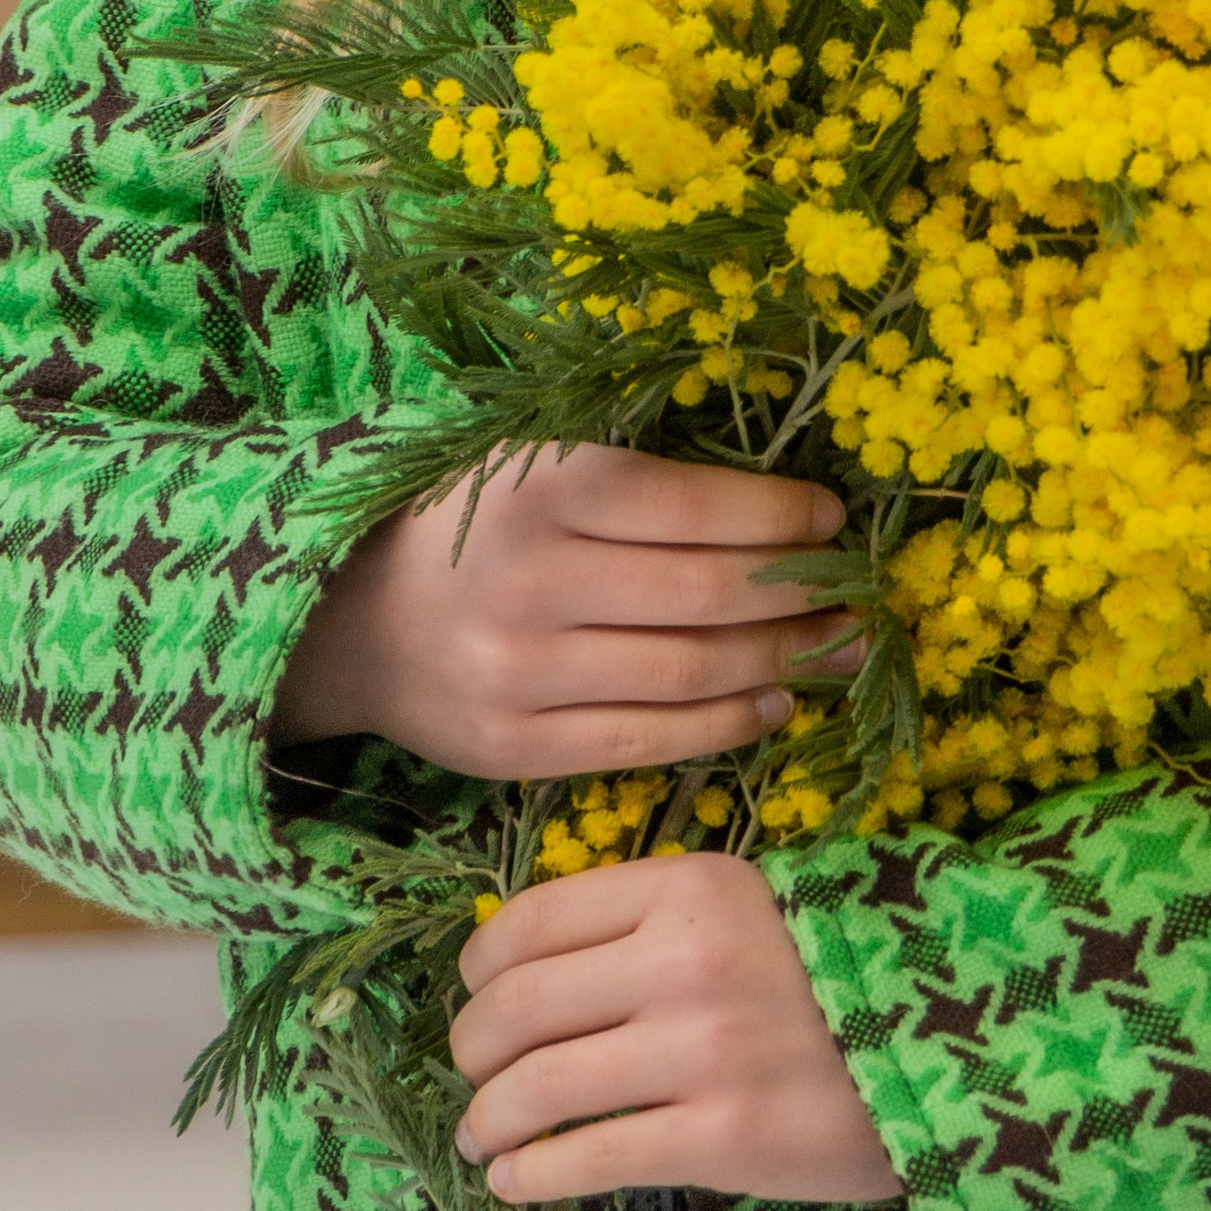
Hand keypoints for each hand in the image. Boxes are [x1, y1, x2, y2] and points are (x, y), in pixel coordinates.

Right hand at [269, 446, 861, 779]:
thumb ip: (642, 478)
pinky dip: (725, 727)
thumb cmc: (477, 524)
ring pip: (687, 675)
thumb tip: (788, 508)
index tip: (832, 518)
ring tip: (838, 649)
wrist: (352, 622)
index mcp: (542, 488)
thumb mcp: (540, 461)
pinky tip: (774, 704)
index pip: (694, 508)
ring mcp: (520, 675)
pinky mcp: (515, 750)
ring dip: (781, 664)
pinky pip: (647, 742)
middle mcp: (530, 582)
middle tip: (859, 591)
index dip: (781, 517)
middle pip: (705, 597)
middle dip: (800, 596)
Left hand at [451, 851, 902, 1204]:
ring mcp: (702, 1048)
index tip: (474, 995)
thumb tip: (527, 962)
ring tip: (482, 1137)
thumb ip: (652, 920)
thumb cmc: (832, 974)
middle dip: (470, 1049)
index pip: (533, 918)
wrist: (945, 1045)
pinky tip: (516, 1181)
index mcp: (690, 886)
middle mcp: (686, 957)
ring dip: (487, 1119)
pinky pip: (587, 1158)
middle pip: (517, 1005)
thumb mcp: (748, 907)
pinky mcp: (720, 1135)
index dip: (480, 965)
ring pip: (536, 1086)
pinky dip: (531, 1174)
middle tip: (472, 1073)